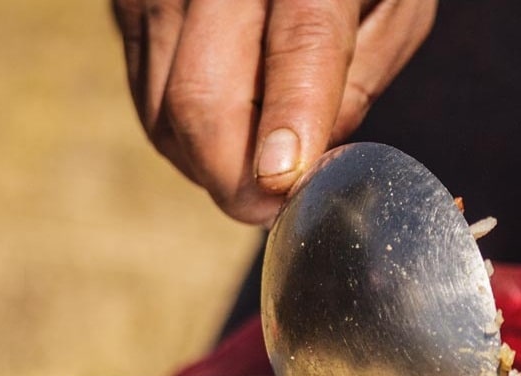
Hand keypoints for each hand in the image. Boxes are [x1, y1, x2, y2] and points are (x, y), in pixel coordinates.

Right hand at [112, 0, 435, 224]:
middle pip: (204, 98)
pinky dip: (185, 139)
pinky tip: (226, 135)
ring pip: (166, 115)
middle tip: (271, 210)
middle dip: (236, 178)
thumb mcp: (393, 3)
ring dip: (210, 166)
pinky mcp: (127, 6)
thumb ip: (362, 78)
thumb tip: (314, 162)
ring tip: (255, 168)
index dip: (290, 122)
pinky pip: (147, 103)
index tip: (285, 184)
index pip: (297, 45)